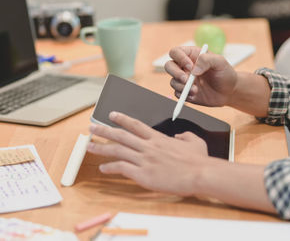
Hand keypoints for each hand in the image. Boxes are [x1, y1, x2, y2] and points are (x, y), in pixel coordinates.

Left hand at [87, 111, 216, 196]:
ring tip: (89, 146)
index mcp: (158, 138)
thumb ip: (184, 136)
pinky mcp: (143, 174)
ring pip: (117, 150)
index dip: (122, 119)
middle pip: (121, 135)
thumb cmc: (199, 161)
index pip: (135, 125)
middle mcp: (148, 146)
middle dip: (104, 130)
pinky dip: (110, 167)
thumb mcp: (194, 141)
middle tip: (91, 127)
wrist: (200, 174)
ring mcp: (144, 160)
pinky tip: (103, 168)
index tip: (111, 115)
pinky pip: (121, 168)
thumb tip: (179, 136)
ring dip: (101, 147)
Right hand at [165, 46, 237, 106]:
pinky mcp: (184, 92)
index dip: (180, 58)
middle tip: (187, 80)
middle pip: (169, 66)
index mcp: (191, 55)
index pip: (176, 52)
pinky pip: (177, 93)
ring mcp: (183, 80)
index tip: (191, 66)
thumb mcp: (220, 62)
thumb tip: (194, 69)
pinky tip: (195, 95)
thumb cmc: (225, 73)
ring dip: (182, 87)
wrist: (229, 91)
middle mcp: (184, 67)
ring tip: (196, 90)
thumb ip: (207, 60)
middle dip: (176, 73)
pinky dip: (184, 95)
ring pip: (172, 81)